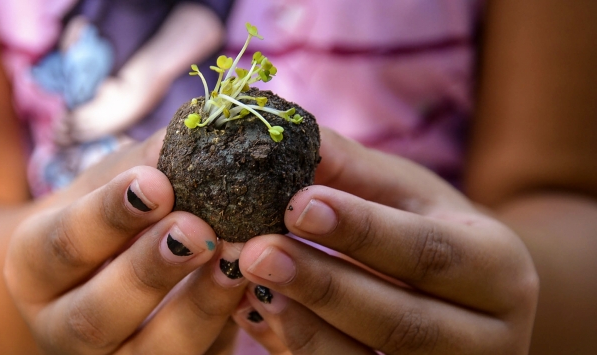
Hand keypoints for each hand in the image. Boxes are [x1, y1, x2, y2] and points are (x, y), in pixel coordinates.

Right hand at [4, 134, 247, 353]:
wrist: (93, 277)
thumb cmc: (107, 218)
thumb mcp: (114, 184)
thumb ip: (151, 160)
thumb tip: (208, 125)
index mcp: (34, 268)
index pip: (62, 245)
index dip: (109, 215)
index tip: (156, 183)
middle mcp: (60, 325)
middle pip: (95, 313)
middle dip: (149, 271)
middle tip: (199, 231)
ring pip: (146, 354)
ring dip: (195, 309)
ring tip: (235, 263)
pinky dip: (222, 333)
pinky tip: (252, 295)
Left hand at [232, 128, 538, 353]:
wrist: (466, 296)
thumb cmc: (428, 230)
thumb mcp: (403, 193)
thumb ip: (348, 168)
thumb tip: (280, 132)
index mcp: (500, 269)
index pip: (429, 252)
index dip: (362, 231)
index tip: (297, 204)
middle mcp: (490, 337)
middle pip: (403, 323)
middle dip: (323, 287)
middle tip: (256, 252)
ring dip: (304, 330)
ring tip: (251, 287)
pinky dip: (299, 350)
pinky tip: (259, 316)